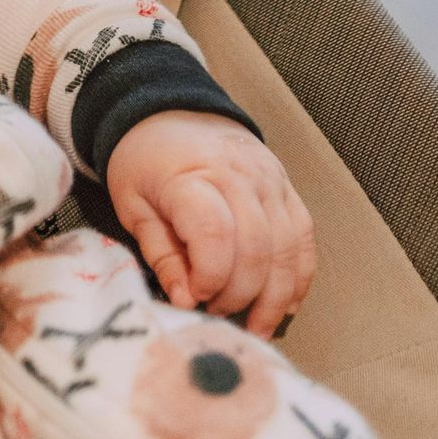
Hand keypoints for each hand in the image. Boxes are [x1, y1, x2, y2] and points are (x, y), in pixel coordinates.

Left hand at [106, 110, 315, 338]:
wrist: (169, 111)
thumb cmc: (145, 162)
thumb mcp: (133, 205)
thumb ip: (161, 255)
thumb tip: (186, 301)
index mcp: (192, 175)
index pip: (215, 234)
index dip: (210, 277)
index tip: (195, 297)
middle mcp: (238, 174)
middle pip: (257, 248)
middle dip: (240, 295)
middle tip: (217, 314)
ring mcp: (269, 179)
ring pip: (287, 249)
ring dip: (274, 297)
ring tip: (255, 327)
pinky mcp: (286, 186)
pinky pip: (303, 238)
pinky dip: (298, 277)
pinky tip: (283, 304)